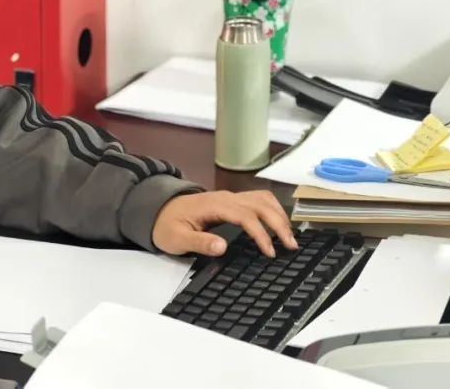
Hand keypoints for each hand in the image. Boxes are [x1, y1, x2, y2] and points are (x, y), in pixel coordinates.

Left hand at [151, 190, 297, 257]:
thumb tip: (222, 247)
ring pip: (262, 199)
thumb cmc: (167, 225)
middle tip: (291, 245)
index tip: (269, 252)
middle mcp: (225, 197)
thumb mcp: (177, 239)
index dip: (260, 233)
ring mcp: (230, 197)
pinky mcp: (232, 201)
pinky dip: (272, 210)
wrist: (157, 210)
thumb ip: (199, 242)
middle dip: (278, 223)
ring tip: (290, 237)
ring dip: (279, 215)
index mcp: (213, 205)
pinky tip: (278, 223)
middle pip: (260, 204)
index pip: (245, 215)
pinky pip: (258, 199)